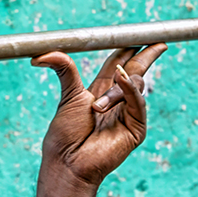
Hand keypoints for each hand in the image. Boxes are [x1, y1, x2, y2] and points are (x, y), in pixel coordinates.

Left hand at [31, 43, 167, 188]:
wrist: (68, 161)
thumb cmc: (65, 134)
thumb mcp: (68, 95)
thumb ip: (63, 69)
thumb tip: (40, 54)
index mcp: (101, 91)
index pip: (119, 63)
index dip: (128, 48)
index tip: (138, 34)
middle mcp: (117, 101)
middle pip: (136, 70)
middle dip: (147, 55)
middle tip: (157, 41)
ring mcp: (129, 114)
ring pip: (134, 84)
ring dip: (117, 88)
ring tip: (96, 108)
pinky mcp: (136, 128)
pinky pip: (138, 102)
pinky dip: (130, 90)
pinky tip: (123, 81)